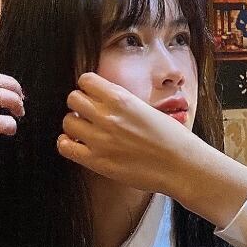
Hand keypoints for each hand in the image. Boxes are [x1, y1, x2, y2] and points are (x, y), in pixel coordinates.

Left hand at [57, 72, 197, 196]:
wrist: (181, 165)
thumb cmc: (170, 138)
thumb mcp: (146, 108)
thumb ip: (122, 104)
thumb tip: (103, 102)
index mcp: (121, 98)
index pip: (86, 80)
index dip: (88, 89)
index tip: (93, 98)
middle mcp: (107, 116)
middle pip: (73, 99)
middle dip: (79, 105)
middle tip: (88, 116)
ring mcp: (100, 139)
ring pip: (67, 122)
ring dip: (74, 125)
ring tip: (85, 132)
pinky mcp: (97, 161)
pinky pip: (65, 147)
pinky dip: (67, 144)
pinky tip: (78, 145)